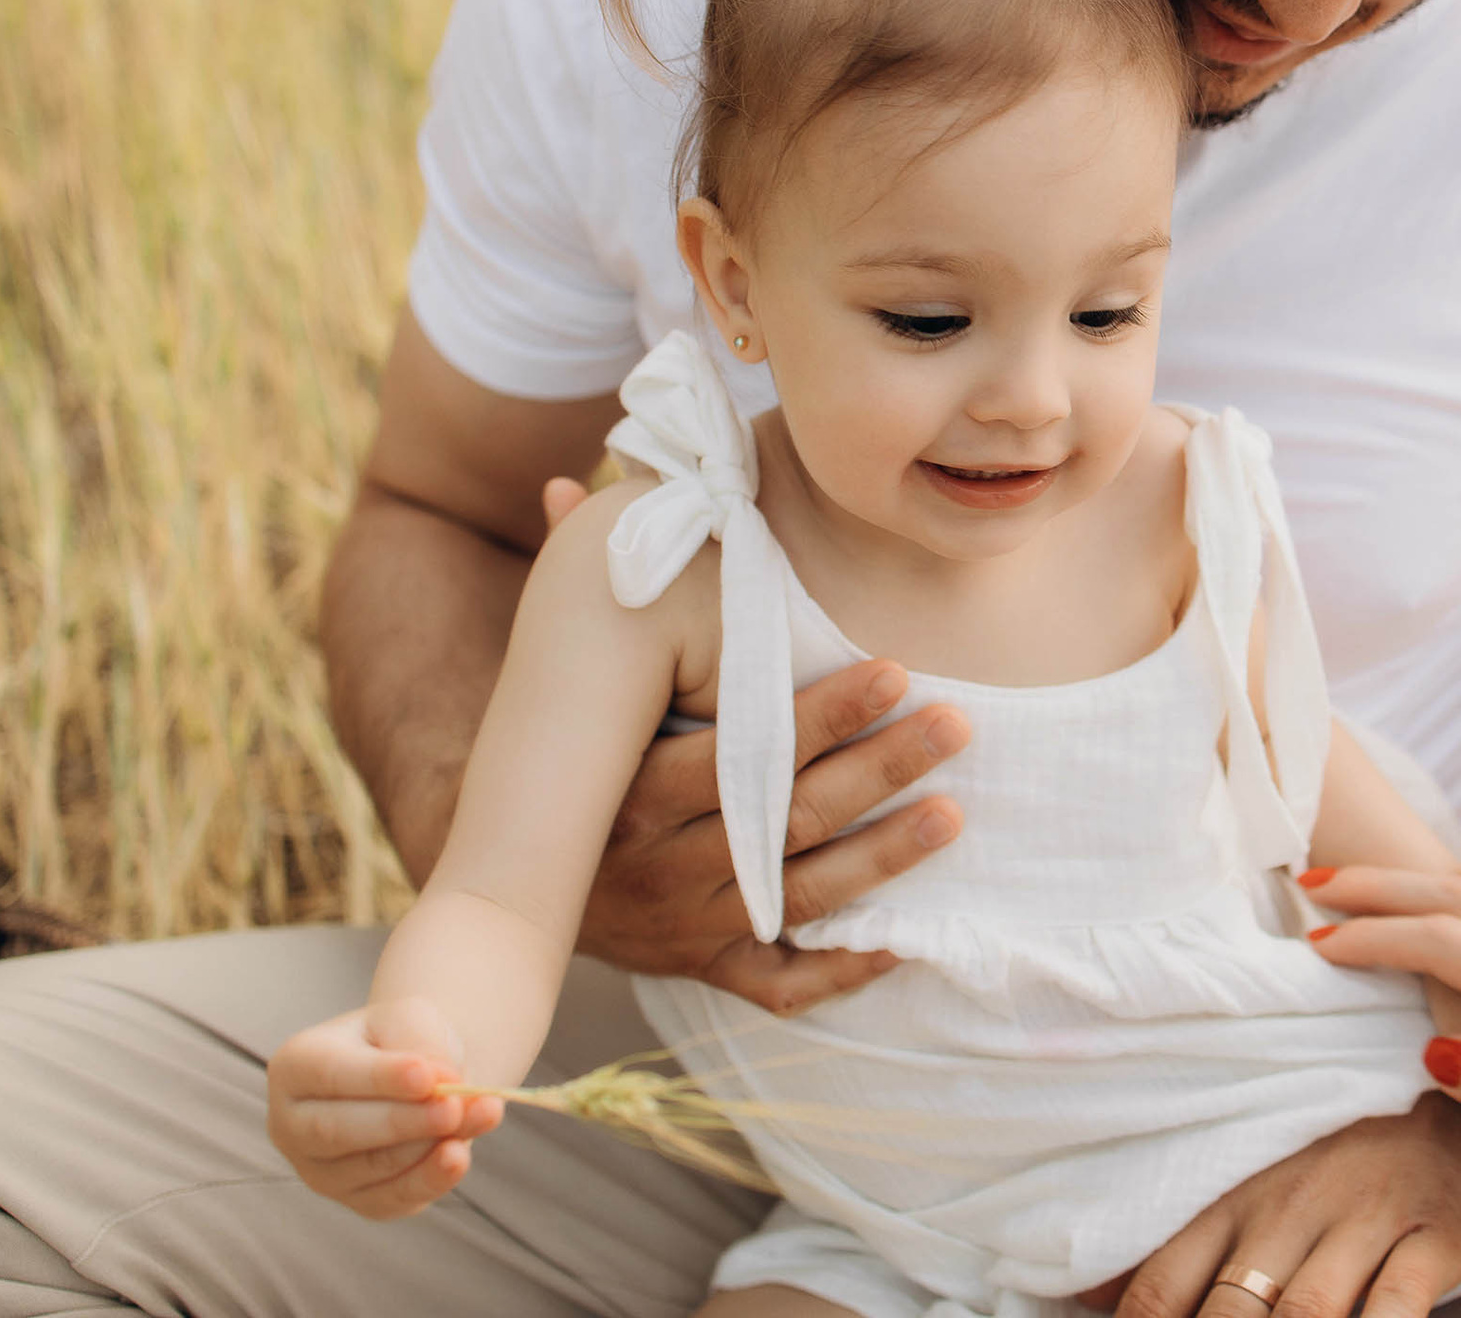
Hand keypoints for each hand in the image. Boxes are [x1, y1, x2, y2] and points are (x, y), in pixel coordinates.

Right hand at [267, 998, 504, 1219]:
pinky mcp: (359, 1200)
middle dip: (401, 1121)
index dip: (378, 1078)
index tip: (427, 1075)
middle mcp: (293, 1126)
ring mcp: (321, 1171)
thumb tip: (441, 1083)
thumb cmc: (404, 1040)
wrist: (419, 1074)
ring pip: (371, 1167)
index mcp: (296, 1067)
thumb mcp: (410, 1020)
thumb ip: (421, 1046)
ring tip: (481, 1115)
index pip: (329, 1075)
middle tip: (452, 1106)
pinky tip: (460, 1155)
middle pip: (337, 1131)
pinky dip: (431, 1177)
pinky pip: (393, 1197)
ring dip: (427, 1145)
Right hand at [538, 476, 973, 1011]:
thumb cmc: (563, 755)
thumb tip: (561, 478)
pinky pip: (779, 982)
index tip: (894, 669)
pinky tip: (905, 944)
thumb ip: (575, 583)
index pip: (742, 753)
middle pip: (788, 820)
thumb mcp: (562, 676)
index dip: (822, 714)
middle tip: (957, 724)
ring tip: (955, 813)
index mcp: (630, 791)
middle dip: (880, 772)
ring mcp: (688, 925)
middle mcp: (661, 866)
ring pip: (802, 896)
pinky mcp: (705, 968)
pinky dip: (841, 970)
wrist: (503, 884)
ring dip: (884, 859)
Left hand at [1078, 1092, 1460, 1317]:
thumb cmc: (1331, 1152)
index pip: (1160, 1286)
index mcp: (1231, 1199)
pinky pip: (1398, 1304)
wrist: (1447, 1088)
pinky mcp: (1433, 1236)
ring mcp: (1362, 1221)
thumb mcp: (1245, 1181)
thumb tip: (1085, 1297)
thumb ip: (1174, 1243)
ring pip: (1307, 1312)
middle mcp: (1287, 1209)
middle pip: (1229, 1311)